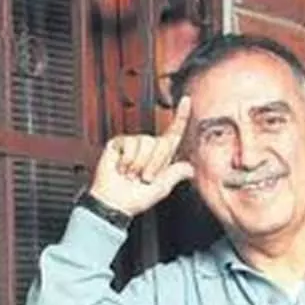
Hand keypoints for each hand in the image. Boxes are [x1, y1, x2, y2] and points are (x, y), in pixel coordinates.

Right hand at [88, 97, 194, 216]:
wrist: (114, 203)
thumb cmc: (136, 198)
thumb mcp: (162, 188)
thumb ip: (176, 174)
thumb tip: (191, 168)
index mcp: (161, 157)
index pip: (173, 133)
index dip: (181, 117)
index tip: (186, 101)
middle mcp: (148, 147)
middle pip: (161, 143)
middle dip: (155, 163)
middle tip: (144, 178)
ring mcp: (134, 144)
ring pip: (146, 143)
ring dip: (139, 163)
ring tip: (132, 174)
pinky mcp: (119, 143)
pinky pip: (130, 143)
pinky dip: (127, 159)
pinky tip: (122, 168)